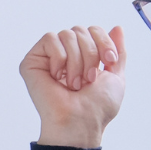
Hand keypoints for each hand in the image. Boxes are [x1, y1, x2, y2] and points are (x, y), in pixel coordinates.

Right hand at [19, 24, 127, 148]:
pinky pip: (50, 39)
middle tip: (89, 79)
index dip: (104, 42)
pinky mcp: (32, 61)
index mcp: (83, 57)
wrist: (81, 122)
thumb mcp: (116, 76)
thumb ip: (118, 51)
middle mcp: (65, 55)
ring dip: (76, 60)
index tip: (109, 62)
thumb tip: (117, 27)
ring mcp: (48, 58)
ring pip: (66, 34)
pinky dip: (60, 58)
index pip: (93, 30)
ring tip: (74, 84)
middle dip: (91, 53)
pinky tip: (57, 77)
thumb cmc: (97, 107)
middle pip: (80, 30)